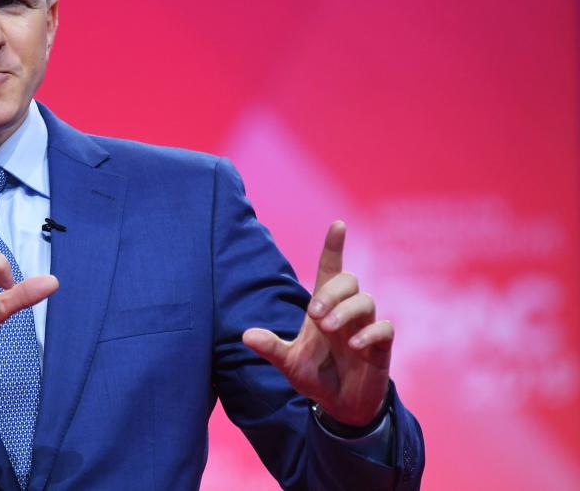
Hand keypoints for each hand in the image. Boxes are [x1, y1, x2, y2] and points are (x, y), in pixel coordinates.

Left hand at [242, 221, 391, 426]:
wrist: (340, 406)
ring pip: (366, 300)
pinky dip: (369, 333)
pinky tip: (354, 346)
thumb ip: (271, 348)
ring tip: (329, 329)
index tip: (338, 225)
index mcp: (322, 309)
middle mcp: (345, 312)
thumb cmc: (315, 376)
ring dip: (346, 310)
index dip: (334, 247)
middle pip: (349, 280)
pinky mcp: (381, 347)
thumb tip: (246, 335)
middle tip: (315, 315)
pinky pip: (384, 328)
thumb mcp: (288, 363)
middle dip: (332, 292)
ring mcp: (365, 327)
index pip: (330, 269)